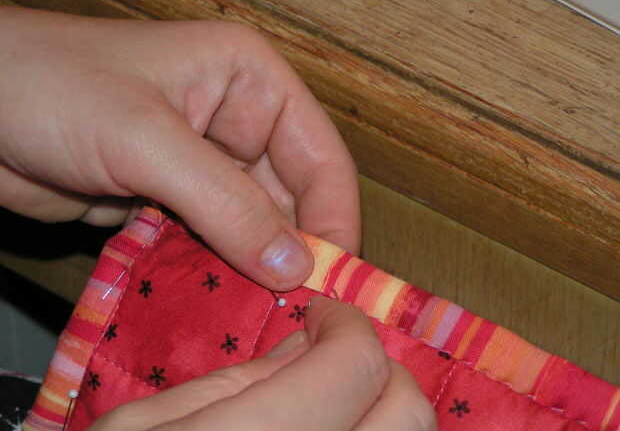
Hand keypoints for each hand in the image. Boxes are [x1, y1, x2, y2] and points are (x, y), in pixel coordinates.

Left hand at [0, 7, 359, 289]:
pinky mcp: (174, 199)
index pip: (318, 154)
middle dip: (292, 250)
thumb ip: (225, 203)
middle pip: (291, 197)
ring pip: (252, 226)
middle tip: (297, 308)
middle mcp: (237, 121)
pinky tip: (220, 301)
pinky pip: (213, 242)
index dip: (333, 216)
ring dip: (253, 268)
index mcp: (250, 81)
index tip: (334, 277)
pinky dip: (217, 271)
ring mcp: (205, 165)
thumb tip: (295, 266)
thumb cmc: (53, 90)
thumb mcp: (146, 140)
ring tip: (261, 312)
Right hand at [88, 297, 435, 430]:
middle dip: (379, 367)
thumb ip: (236, 380)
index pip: (356, 366)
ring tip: (334, 400)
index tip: (323, 317)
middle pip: (407, 412)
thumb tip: (306, 342)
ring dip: (383, 411)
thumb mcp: (145, 427)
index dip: (347, 325)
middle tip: (334, 358)